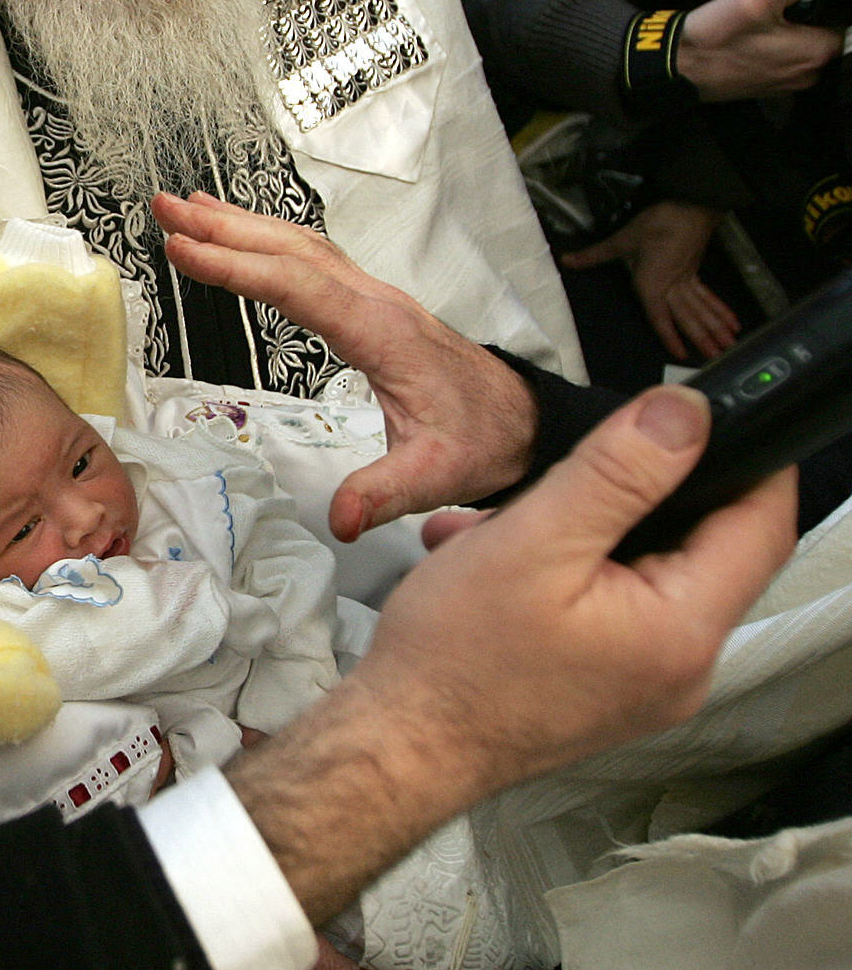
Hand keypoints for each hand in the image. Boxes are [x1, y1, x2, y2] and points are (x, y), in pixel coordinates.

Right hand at [153, 192, 535, 537]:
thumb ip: (385, 493)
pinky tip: (245, 236)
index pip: (296, 287)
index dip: (235, 267)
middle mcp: (374, 301)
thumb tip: (341, 518)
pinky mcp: (371, 305)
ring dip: (242, 222)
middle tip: (166, 206)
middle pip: (290, 249)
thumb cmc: (483, 441)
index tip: (183, 250)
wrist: (526, 421)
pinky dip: (269, 239)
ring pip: (300, 245)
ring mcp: (374, 297)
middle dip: (224, 225)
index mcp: (381, 332)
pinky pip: (312, 258)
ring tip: (187, 205)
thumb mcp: (437, 475)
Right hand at [227, 385, 794, 920]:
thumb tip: (686, 416)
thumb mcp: (533, 540)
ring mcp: (649, 685)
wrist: (401, 748)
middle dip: (636, 497)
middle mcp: (683, 668)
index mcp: (683, 630)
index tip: (703, 419)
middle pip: (703, 548)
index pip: (762, 524)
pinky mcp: (613, 690)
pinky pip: (616, 610)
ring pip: (648, 575)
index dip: (745, 459)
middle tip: (569, 477)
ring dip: (588, 535)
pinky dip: (569, 575)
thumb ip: (618, 472)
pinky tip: (504, 566)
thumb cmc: (454, 660)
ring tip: (507, 530)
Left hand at [562, 200, 737, 362]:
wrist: (688, 206)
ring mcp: (687, 279)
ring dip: (715, 328)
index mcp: (653, 284)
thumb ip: (594, 255)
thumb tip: (566, 260)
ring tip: (729, 345)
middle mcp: (673, 286)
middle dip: (702, 337)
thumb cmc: (656, 224)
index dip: (670, 336)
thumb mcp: (622, 240)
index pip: (660, 316)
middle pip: (688, 316)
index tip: (681, 354)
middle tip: (718, 356)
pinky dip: (720, 309)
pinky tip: (732, 322)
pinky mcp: (696, 271)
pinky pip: (709, 296)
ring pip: (702, 309)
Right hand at [678, 0, 841, 100]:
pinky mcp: (765, 84)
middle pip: (816, 27)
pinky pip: (776, 54)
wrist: (676, 69)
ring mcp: (785, 81)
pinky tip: (744, 25)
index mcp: (815, 52)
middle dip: (796, 6)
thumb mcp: (756, 0)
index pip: (840, 15)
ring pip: (795, 39)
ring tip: (751, 4)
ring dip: (778, 20)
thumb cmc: (714, 40)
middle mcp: (807, 72)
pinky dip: (765, 37)